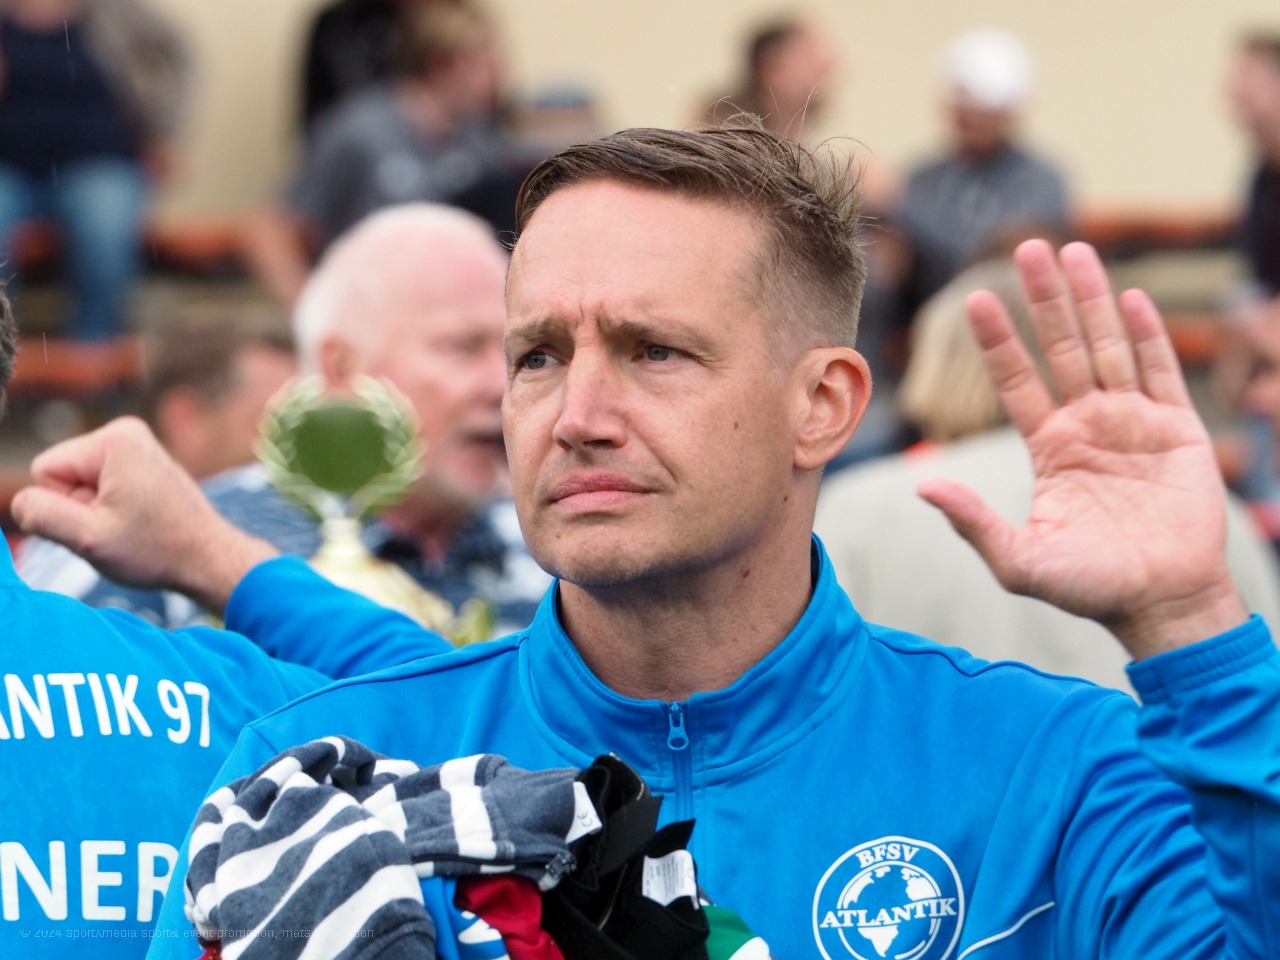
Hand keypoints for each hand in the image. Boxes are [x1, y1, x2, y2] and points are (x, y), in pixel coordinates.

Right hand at [10, 417, 276, 613]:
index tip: (103, 522)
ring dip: (95, 512)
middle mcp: (126, 434)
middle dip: (79, 508)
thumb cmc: (159, 550)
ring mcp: (136, 448)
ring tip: (132, 527)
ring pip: (79, 485)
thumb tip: (19, 500)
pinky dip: (110, 510)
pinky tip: (138, 523)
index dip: (63, 505)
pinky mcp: (141, 465)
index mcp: (114, 440)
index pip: (45, 470)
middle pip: (61, 475)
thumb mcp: (90, 539)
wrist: (209, 558)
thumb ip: (43, 516)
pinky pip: (100, 488)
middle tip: (119, 529)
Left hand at [918, 240, 1248, 658]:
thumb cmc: (1088, 588)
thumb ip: (973, 523)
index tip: (977, 297)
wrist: (1160, 603)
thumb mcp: (1019, 560)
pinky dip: (1147, 335)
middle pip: (1062, 347)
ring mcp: (1133, 423)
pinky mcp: (1178, 432)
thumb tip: (922, 488)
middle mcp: (1087, 425)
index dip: (1000, 340)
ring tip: (1075, 251)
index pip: (1017, 380)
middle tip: (1029, 245)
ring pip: (1109, 347)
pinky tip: (1130, 298)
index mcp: (1049, 446)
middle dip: (1046, 298)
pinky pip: (1161, 373)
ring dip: (1093, 299)